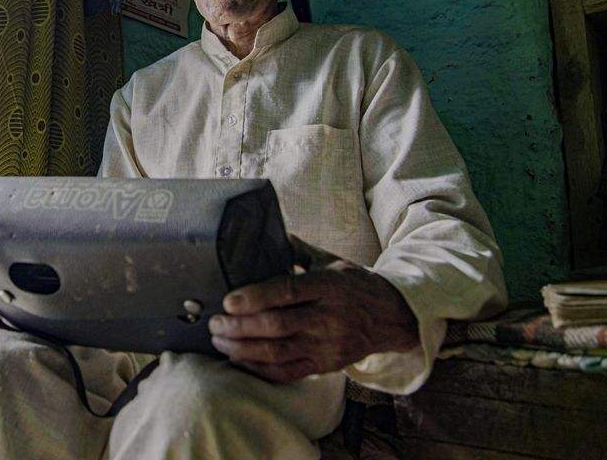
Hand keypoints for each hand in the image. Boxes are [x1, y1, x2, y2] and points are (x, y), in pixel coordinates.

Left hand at [208, 236, 419, 382]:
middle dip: (239, 326)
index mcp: (329, 286)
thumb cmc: (355, 285)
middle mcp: (328, 318)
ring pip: (278, 352)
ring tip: (219, 340)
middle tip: (214, 322)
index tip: (229, 300)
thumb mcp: (331, 260)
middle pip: (277, 326)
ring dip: (242, 348)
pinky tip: (239, 359)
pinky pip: (287, 372)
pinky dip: (259, 369)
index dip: (255, 297)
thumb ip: (297, 249)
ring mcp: (327, 346)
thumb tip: (264, 233)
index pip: (288, 291)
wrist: (392, 317)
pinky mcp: (325, 366)